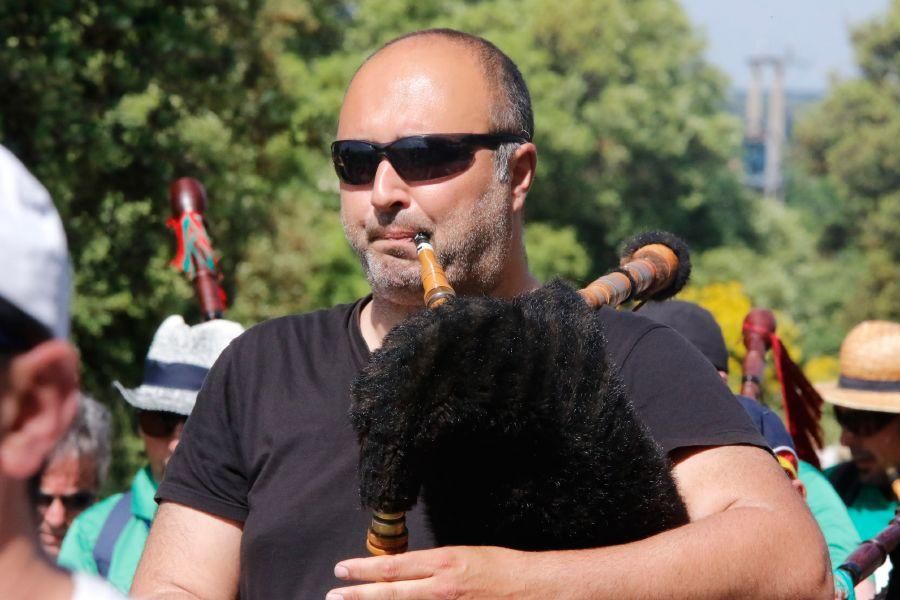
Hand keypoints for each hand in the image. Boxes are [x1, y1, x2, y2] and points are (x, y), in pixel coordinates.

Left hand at [326, 546, 538, 599]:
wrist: (534, 589)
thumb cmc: (503, 567)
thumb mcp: (464, 556)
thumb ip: (434, 566)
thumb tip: (407, 573)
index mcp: (443, 563)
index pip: (394, 566)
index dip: (364, 569)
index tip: (342, 570)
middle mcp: (441, 587)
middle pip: (391, 593)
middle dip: (358, 596)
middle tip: (332, 596)